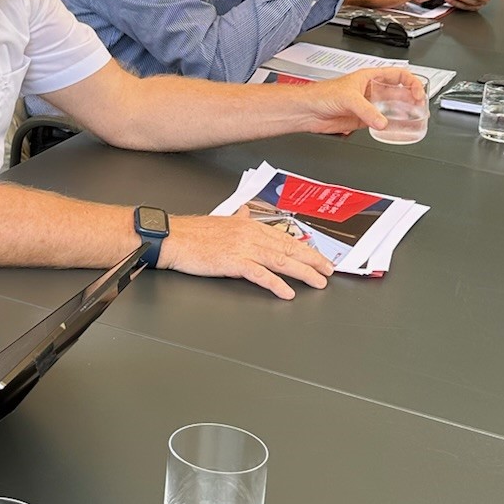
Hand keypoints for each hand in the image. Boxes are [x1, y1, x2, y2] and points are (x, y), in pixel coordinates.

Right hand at [159, 210, 334, 300]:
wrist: (174, 238)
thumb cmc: (194, 232)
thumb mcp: (221, 220)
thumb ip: (237, 218)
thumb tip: (245, 211)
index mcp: (250, 225)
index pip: (285, 237)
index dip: (306, 248)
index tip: (320, 257)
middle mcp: (250, 234)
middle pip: (289, 248)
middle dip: (313, 260)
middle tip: (329, 271)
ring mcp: (243, 248)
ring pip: (281, 260)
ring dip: (303, 272)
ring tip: (318, 282)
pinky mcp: (233, 262)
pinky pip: (260, 274)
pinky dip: (276, 283)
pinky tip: (287, 292)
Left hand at [284, 65, 426, 136]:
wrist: (308, 110)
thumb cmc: (321, 94)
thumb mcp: (348, 98)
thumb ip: (367, 111)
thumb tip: (381, 122)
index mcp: (370, 77)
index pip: (398, 74)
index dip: (411, 82)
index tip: (417, 93)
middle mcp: (371, 90)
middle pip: (399, 92)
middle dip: (412, 98)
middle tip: (420, 108)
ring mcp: (368, 105)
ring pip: (392, 108)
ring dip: (403, 112)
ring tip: (413, 118)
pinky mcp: (363, 119)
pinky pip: (381, 122)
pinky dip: (390, 125)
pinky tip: (395, 128)